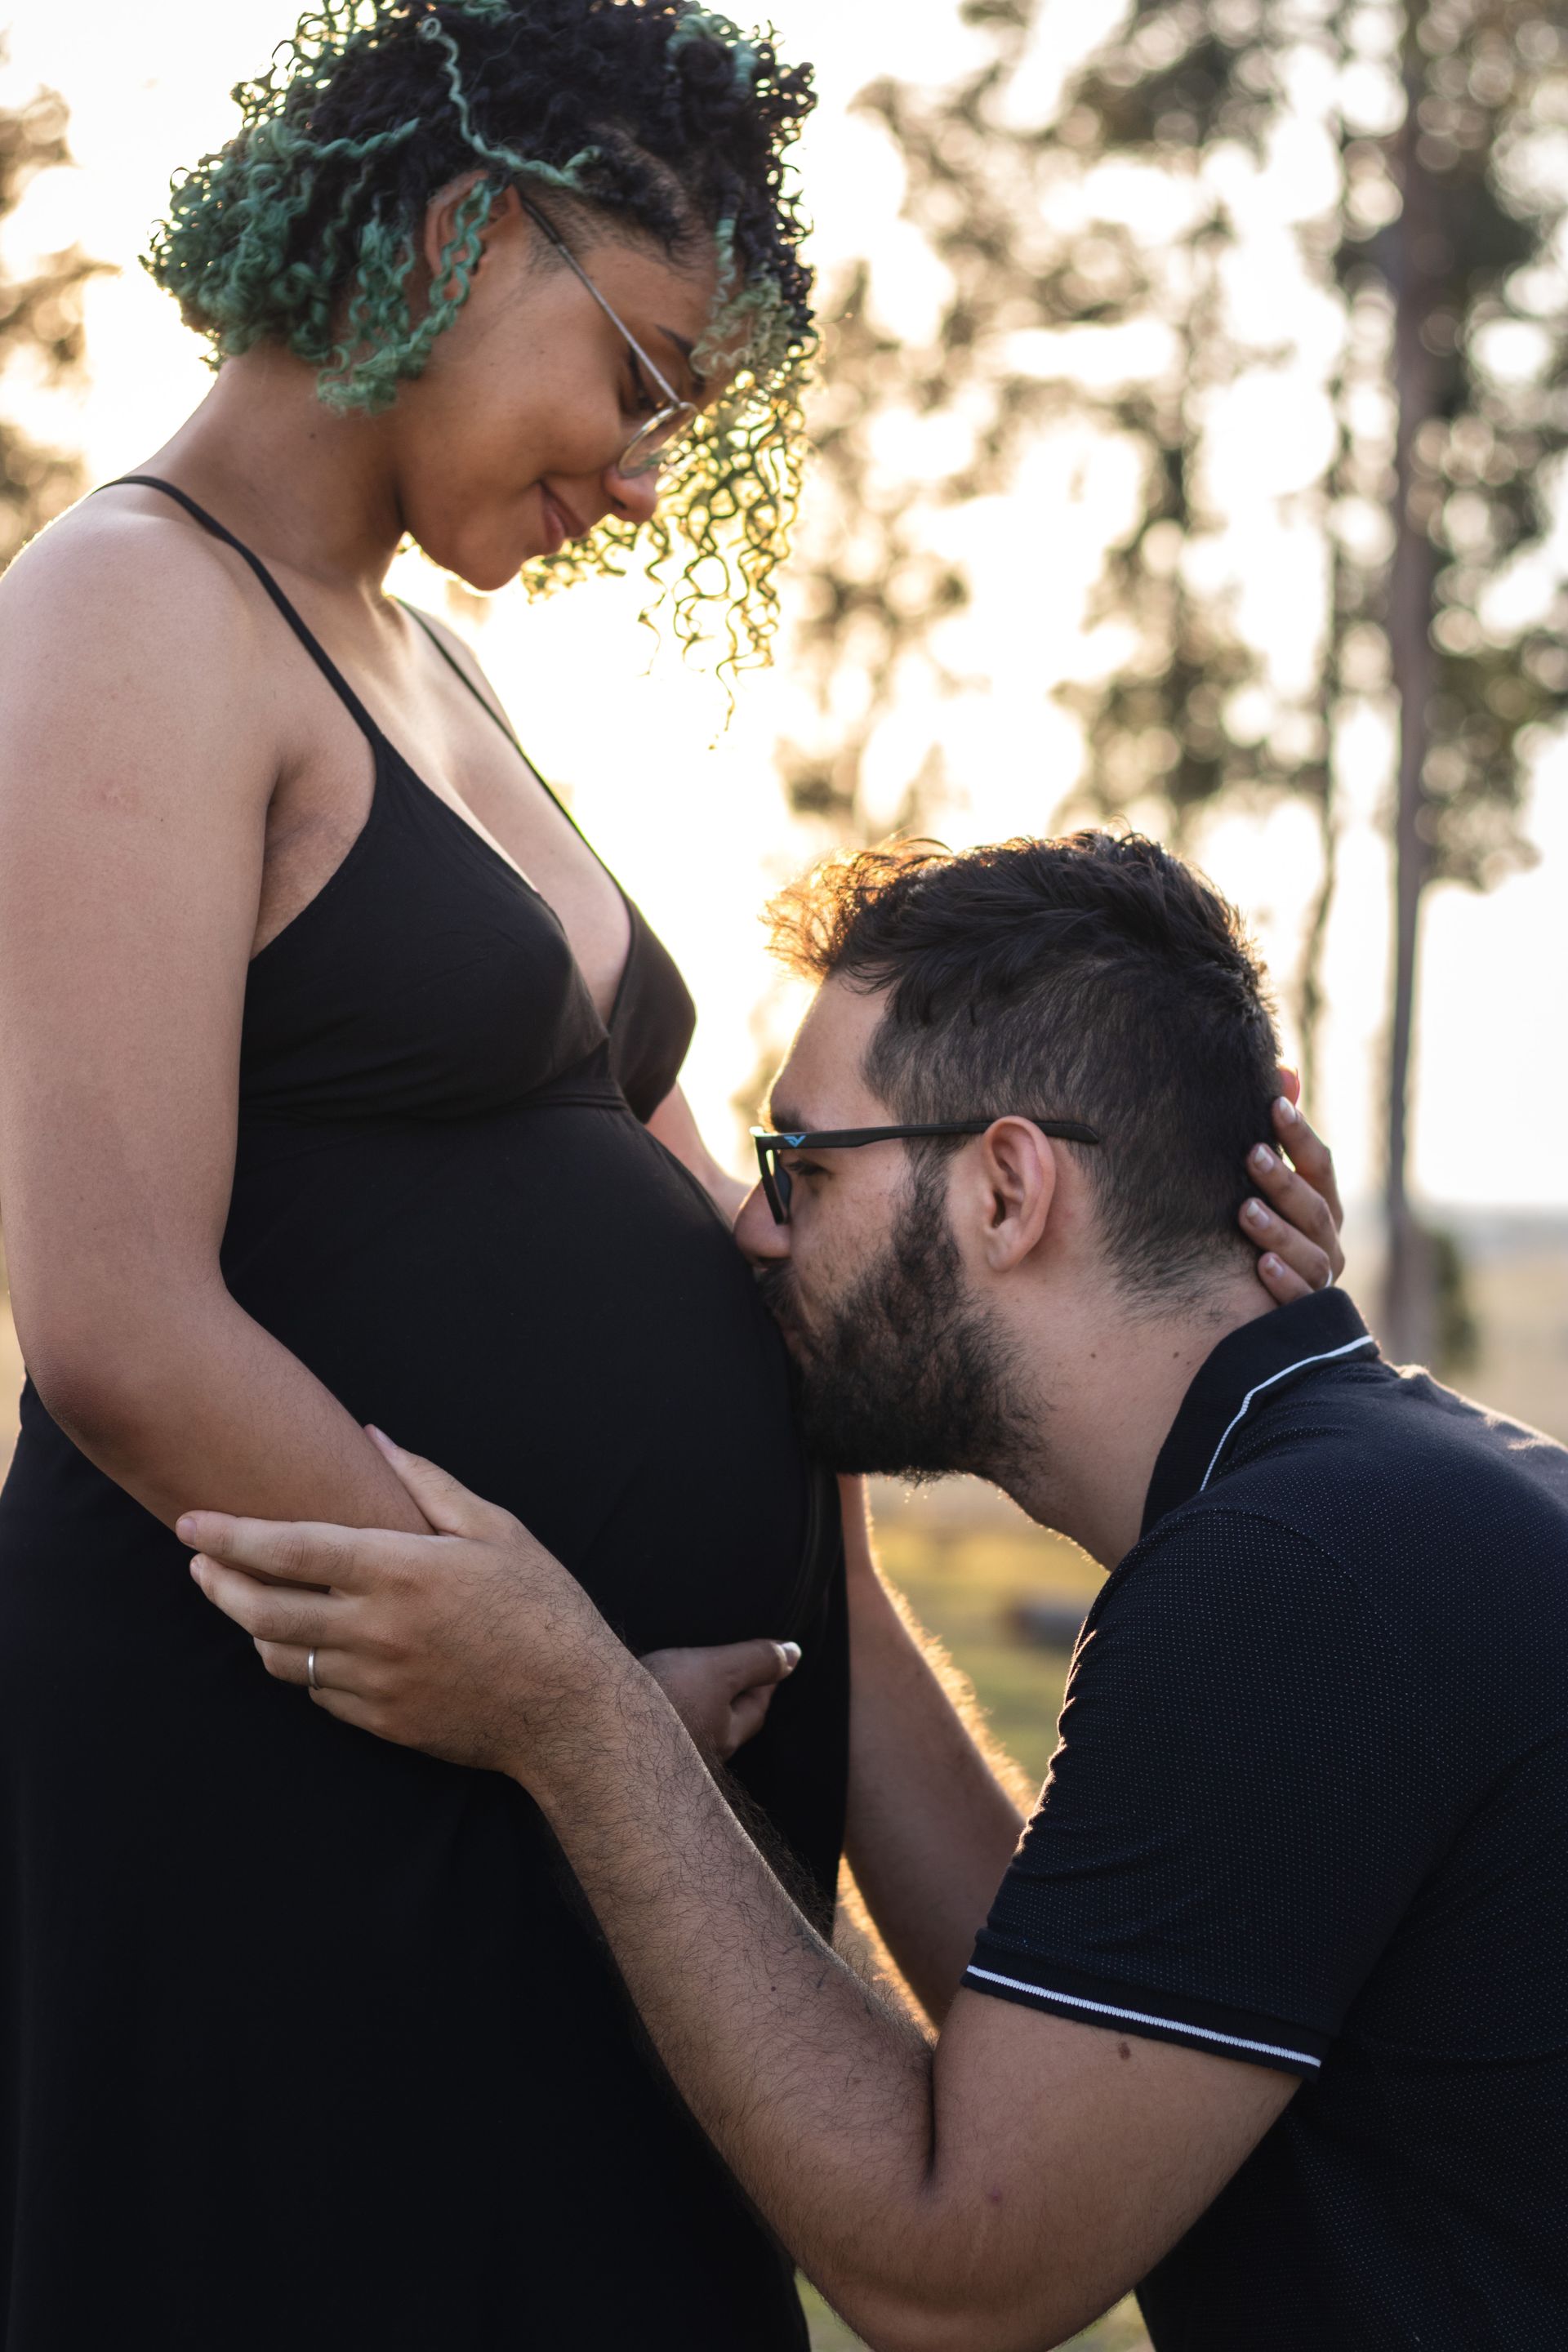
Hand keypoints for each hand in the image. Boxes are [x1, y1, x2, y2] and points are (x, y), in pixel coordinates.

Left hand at [179, 1430, 625, 1781]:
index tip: (190, 1523)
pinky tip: (310, 1644)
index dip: (231, 1535)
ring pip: (279, 1657)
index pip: (290, 1549)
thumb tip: (374, 1437)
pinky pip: (318, 1692)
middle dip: (217, 1583)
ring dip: (252, 1627)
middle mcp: (376, 1629)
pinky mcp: (381, 1722)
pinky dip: (303, 1665)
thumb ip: (426, 1483)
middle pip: (263, 1608)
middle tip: (198, 1564)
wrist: (571, 1709)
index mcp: (401, 1570)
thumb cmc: (541, 1606)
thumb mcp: (496, 1529)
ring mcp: (375, 1682)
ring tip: (247, 1601)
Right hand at [641, 1639, 800, 1763]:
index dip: (765, 1682)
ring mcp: (666, 1758)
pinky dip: (661, 1713)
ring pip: (690, 1729)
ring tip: (686, 1685)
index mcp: (724, 1737)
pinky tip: (645, 1703)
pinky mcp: (634, 1752)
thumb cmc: (664, 1700)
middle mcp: (699, 1756)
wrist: (597, 1727)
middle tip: (730, 1675)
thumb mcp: (718, 1671)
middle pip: (724, 1724)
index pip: (756, 1709)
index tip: (770, 1663)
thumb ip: (756, 1661)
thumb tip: (794, 1653)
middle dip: (730, 1700)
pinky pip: (658, 1731)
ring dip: (693, 1707)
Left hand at [1243, 1079, 1345, 1304]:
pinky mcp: (1301, 1315)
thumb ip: (1280, 1134)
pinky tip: (1260, 1267)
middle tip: (1252, 1153)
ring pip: (1309, 1254)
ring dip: (1278, 1231)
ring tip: (1245, 1211)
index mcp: (1323, 1205)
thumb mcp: (1268, 1184)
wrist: (1263, 1317)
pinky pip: (1298, 1299)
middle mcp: (1328, 1241)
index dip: (1300, 1135)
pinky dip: (1283, 1282)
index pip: (1320, 1165)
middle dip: (1285, 1180)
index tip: (1273, 1105)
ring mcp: (1319, 1279)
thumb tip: (1284, 1069)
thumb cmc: (1263, 1232)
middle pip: (1315, 1208)